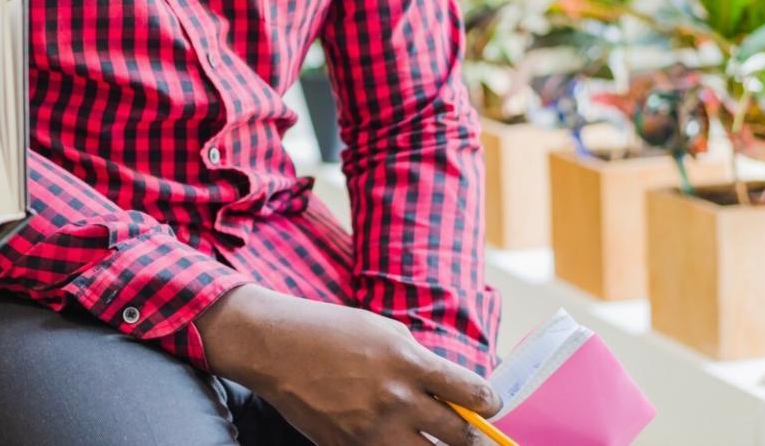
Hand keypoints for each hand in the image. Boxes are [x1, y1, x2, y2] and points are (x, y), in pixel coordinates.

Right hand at [197, 286, 499, 445]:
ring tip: (431, 440)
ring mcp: (372, 430)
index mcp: (409, 362)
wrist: (275, 347)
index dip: (489, 404)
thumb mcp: (383, 330)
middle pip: (461, 437)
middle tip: (464, 432)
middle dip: (469, 436)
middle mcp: (397, 400)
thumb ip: (419, 361)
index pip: (475, 395)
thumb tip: (449, 389)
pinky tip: (394, 440)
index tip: (487, 406)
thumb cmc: (328, 331)